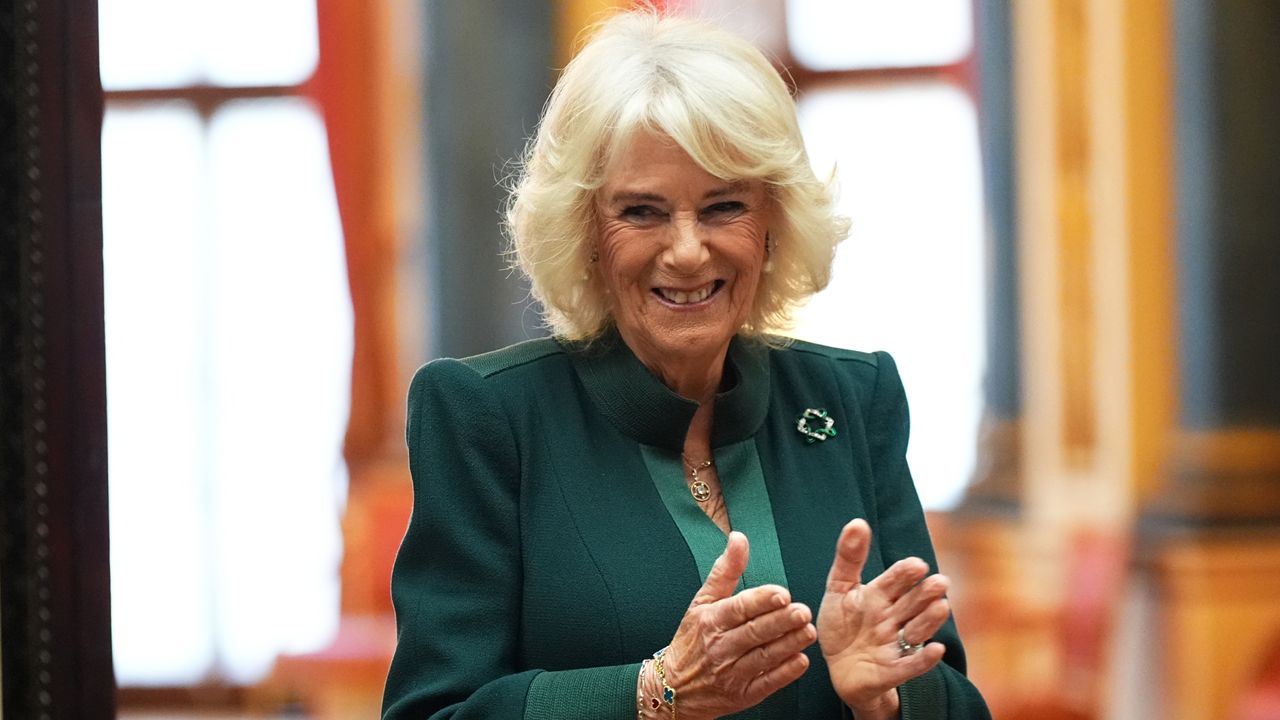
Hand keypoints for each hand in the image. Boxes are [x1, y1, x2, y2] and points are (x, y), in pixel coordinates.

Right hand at [658, 531, 815, 719]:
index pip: (738, 608)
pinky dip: (784, 673)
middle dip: (780, 622)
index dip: (761, 601)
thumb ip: (726, 570)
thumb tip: (739, 539)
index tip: (781, 593)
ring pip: (763, 657)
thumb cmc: (692, 639)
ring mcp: (731, 673)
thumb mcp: (702, 601)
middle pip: (754, 632)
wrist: (674, 688)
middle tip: (802, 611)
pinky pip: (766, 684)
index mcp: (711, 621)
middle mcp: (720, 647)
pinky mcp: (742, 694)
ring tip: (808, 632)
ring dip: (788, 645)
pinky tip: (800, 661)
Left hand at [817, 519, 950, 718]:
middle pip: (913, 603)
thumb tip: (858, 522)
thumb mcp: (839, 588)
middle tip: (940, 582)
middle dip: (926, 593)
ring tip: (941, 607)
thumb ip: (849, 557)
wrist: (838, 667)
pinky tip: (936, 650)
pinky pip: (910, 665)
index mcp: (880, 595)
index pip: (896, 580)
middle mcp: (893, 618)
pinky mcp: (892, 671)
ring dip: (929, 620)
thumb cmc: (842, 624)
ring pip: (917, 630)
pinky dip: (923, 660)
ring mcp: (895, 644)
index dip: (906, 573)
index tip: (916, 565)